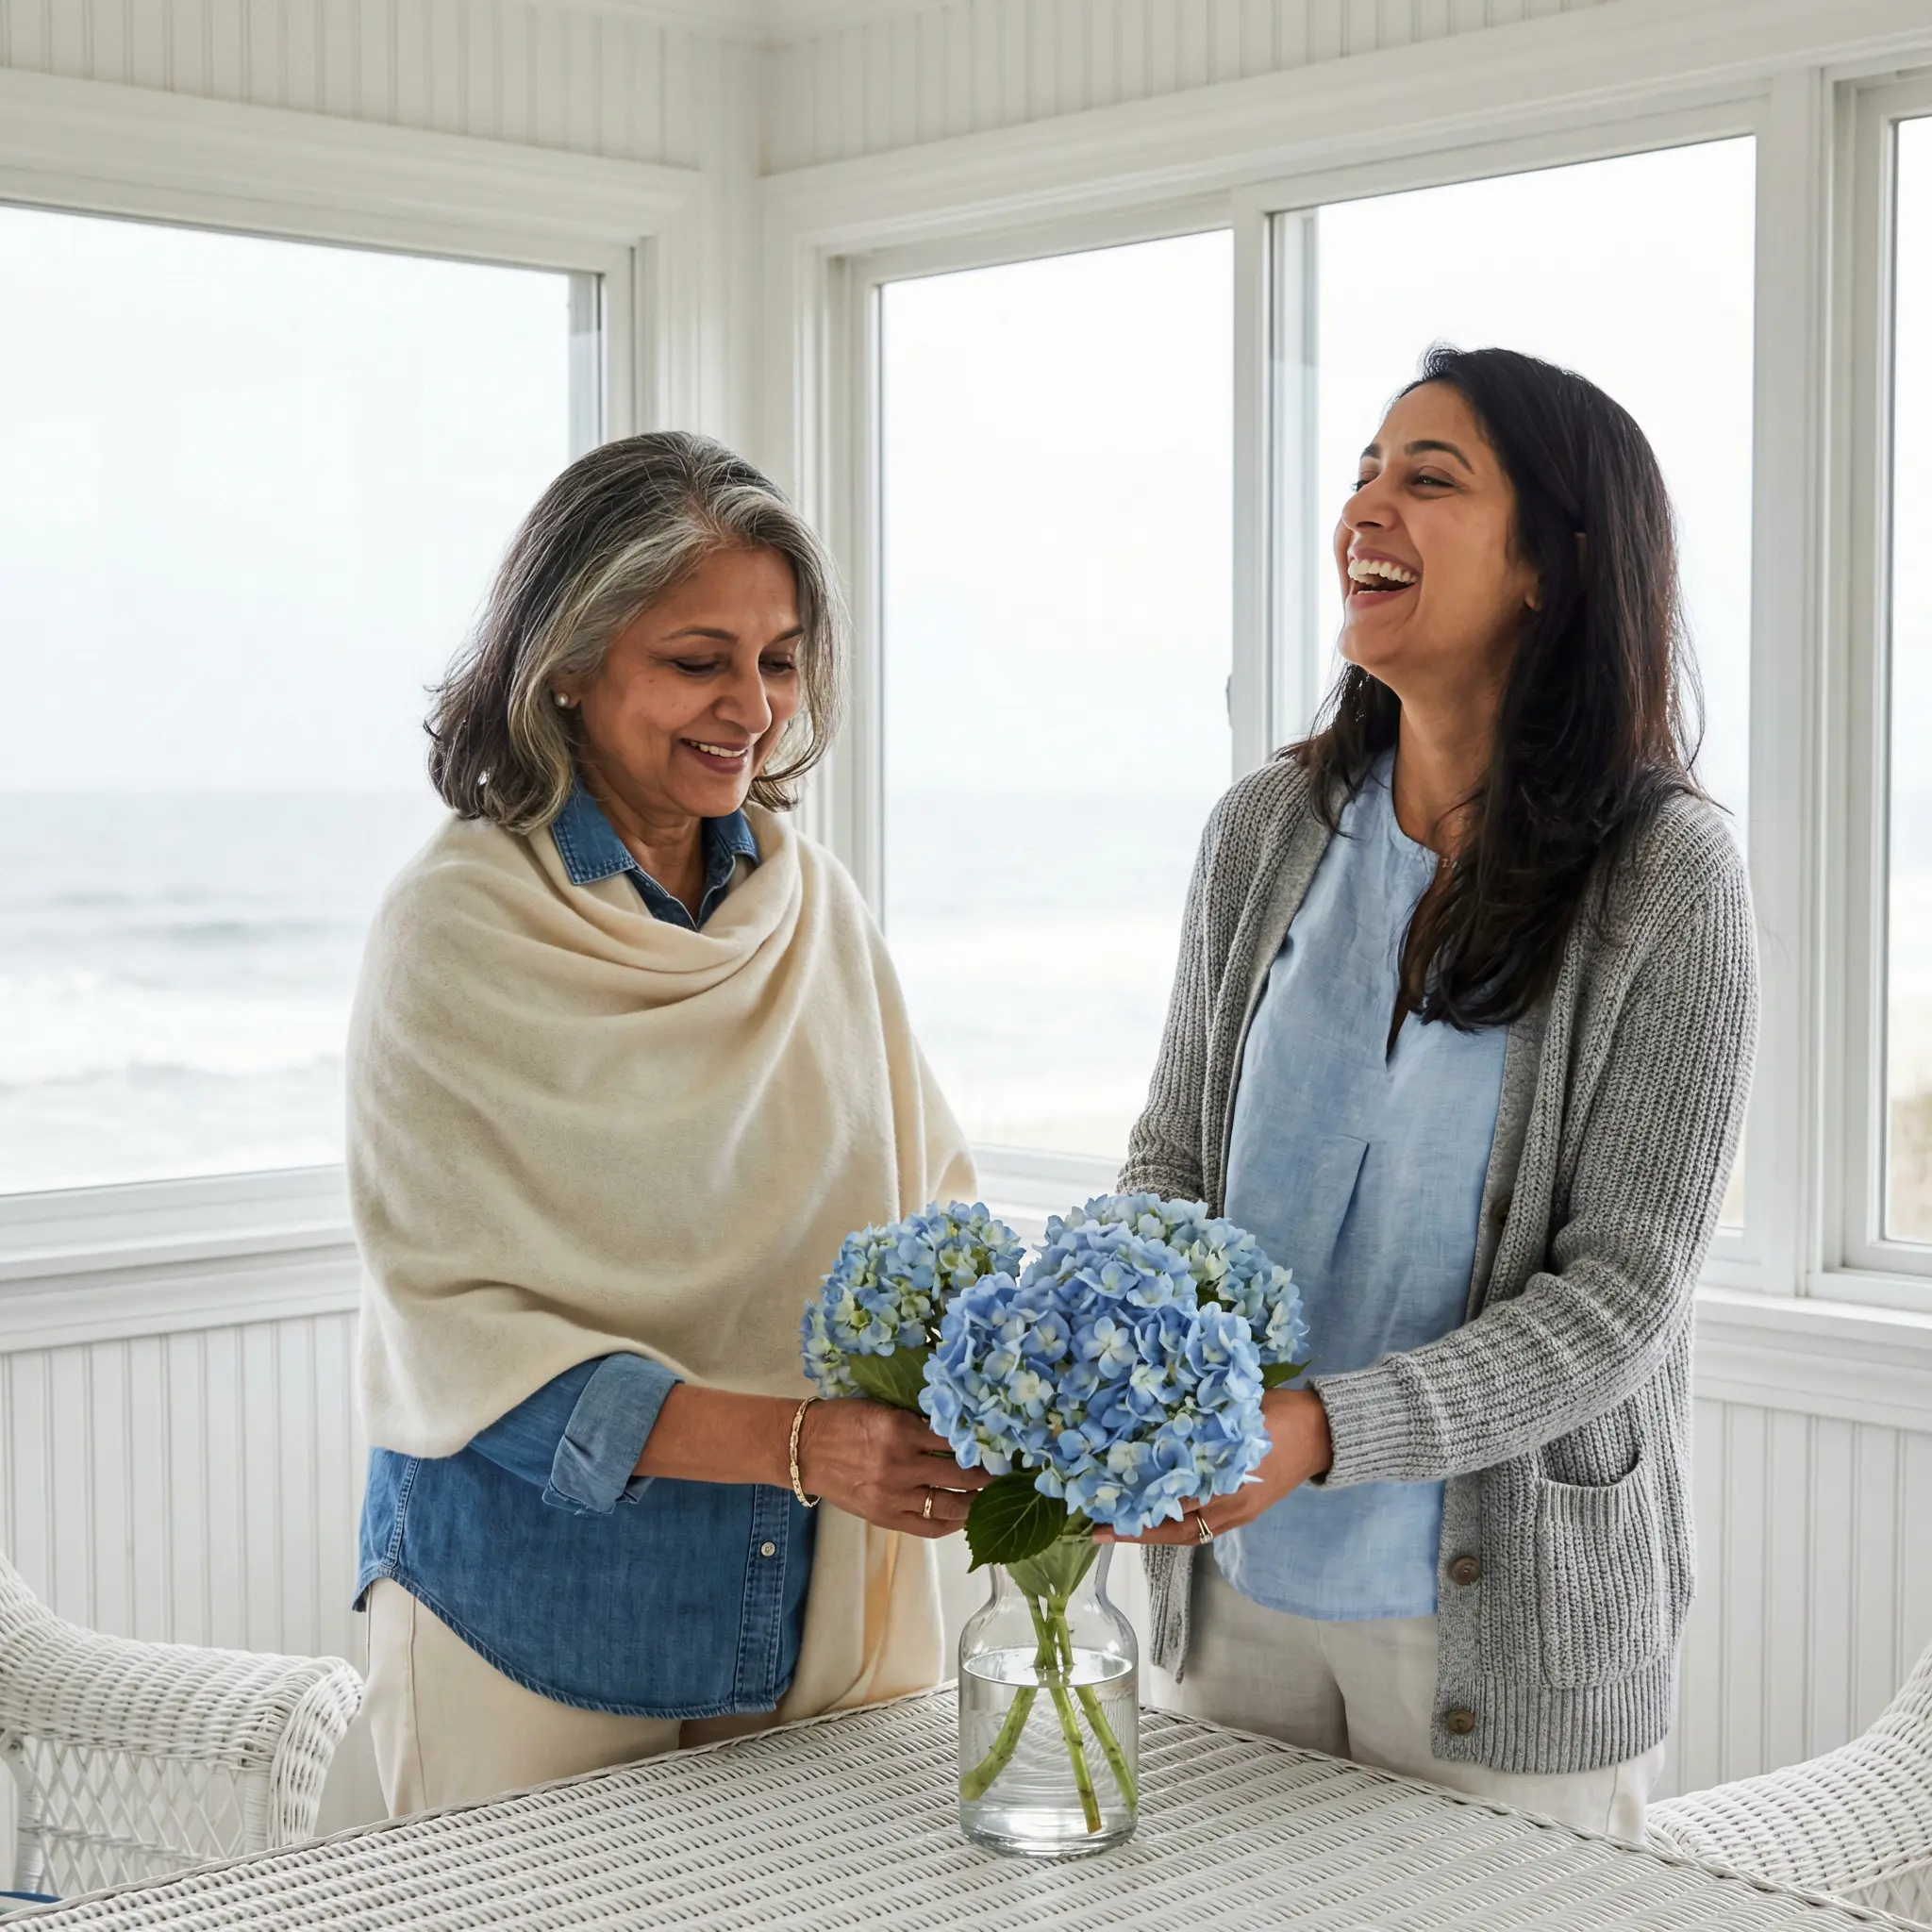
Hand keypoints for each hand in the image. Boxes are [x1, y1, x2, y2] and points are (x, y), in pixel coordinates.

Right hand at [797, 1398, 989, 1538]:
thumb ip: (919, 1420)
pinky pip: (929, 1526)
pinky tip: (966, 1515)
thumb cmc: (844, 1420)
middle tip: (1012, 1471)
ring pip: (951, 1505)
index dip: (984, 1442)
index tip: (1004, 1443)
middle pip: (961, 1474)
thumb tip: (963, 1427)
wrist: (804, 1449)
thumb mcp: (884, 1408)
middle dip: (990, 1474)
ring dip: (978, 1502)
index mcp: (900, 1429)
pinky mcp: (885, 1517)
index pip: (956, 1438)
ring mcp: (893, 1495)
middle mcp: (900, 1464)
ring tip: (996, 1496)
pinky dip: (952, 1523)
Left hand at [1097, 1388, 1333, 1545]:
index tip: (1109, 1506)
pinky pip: (1204, 1527)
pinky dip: (1177, 1525)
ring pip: (1190, 1533)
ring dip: (1155, 1533)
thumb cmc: (1280, 1413)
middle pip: (1178, 1530)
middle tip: (1100, 1528)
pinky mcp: (1245, 1512)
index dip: (1141, 1505)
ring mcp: (1241, 1513)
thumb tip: (1155, 1422)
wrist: (1324, 1431)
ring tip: (1121, 1525)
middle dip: (1138, 1531)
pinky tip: (1155, 1516)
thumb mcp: (1238, 1411)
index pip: (1177, 1501)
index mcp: (1231, 1480)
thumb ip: (1201, 1424)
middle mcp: (1234, 1506)